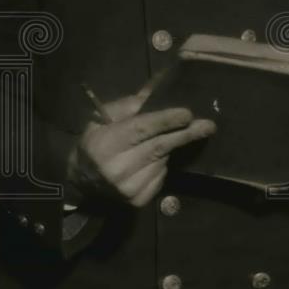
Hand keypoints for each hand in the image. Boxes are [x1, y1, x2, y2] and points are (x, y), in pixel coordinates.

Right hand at [67, 80, 215, 207]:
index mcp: (105, 143)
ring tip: (161, 142)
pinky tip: (151, 161)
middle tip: (208, 125)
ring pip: (162, 162)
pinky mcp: (137, 201)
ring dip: (168, 149)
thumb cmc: (95, 141)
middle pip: (158, 147)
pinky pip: (160, 178)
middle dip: (185, 134)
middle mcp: (117, 168)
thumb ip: (131, 105)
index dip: (165, 120)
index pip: (140, 129)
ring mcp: (128, 188)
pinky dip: (161, 166)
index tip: (187, 113)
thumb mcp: (103, 117)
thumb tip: (159, 86)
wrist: (80, 179)